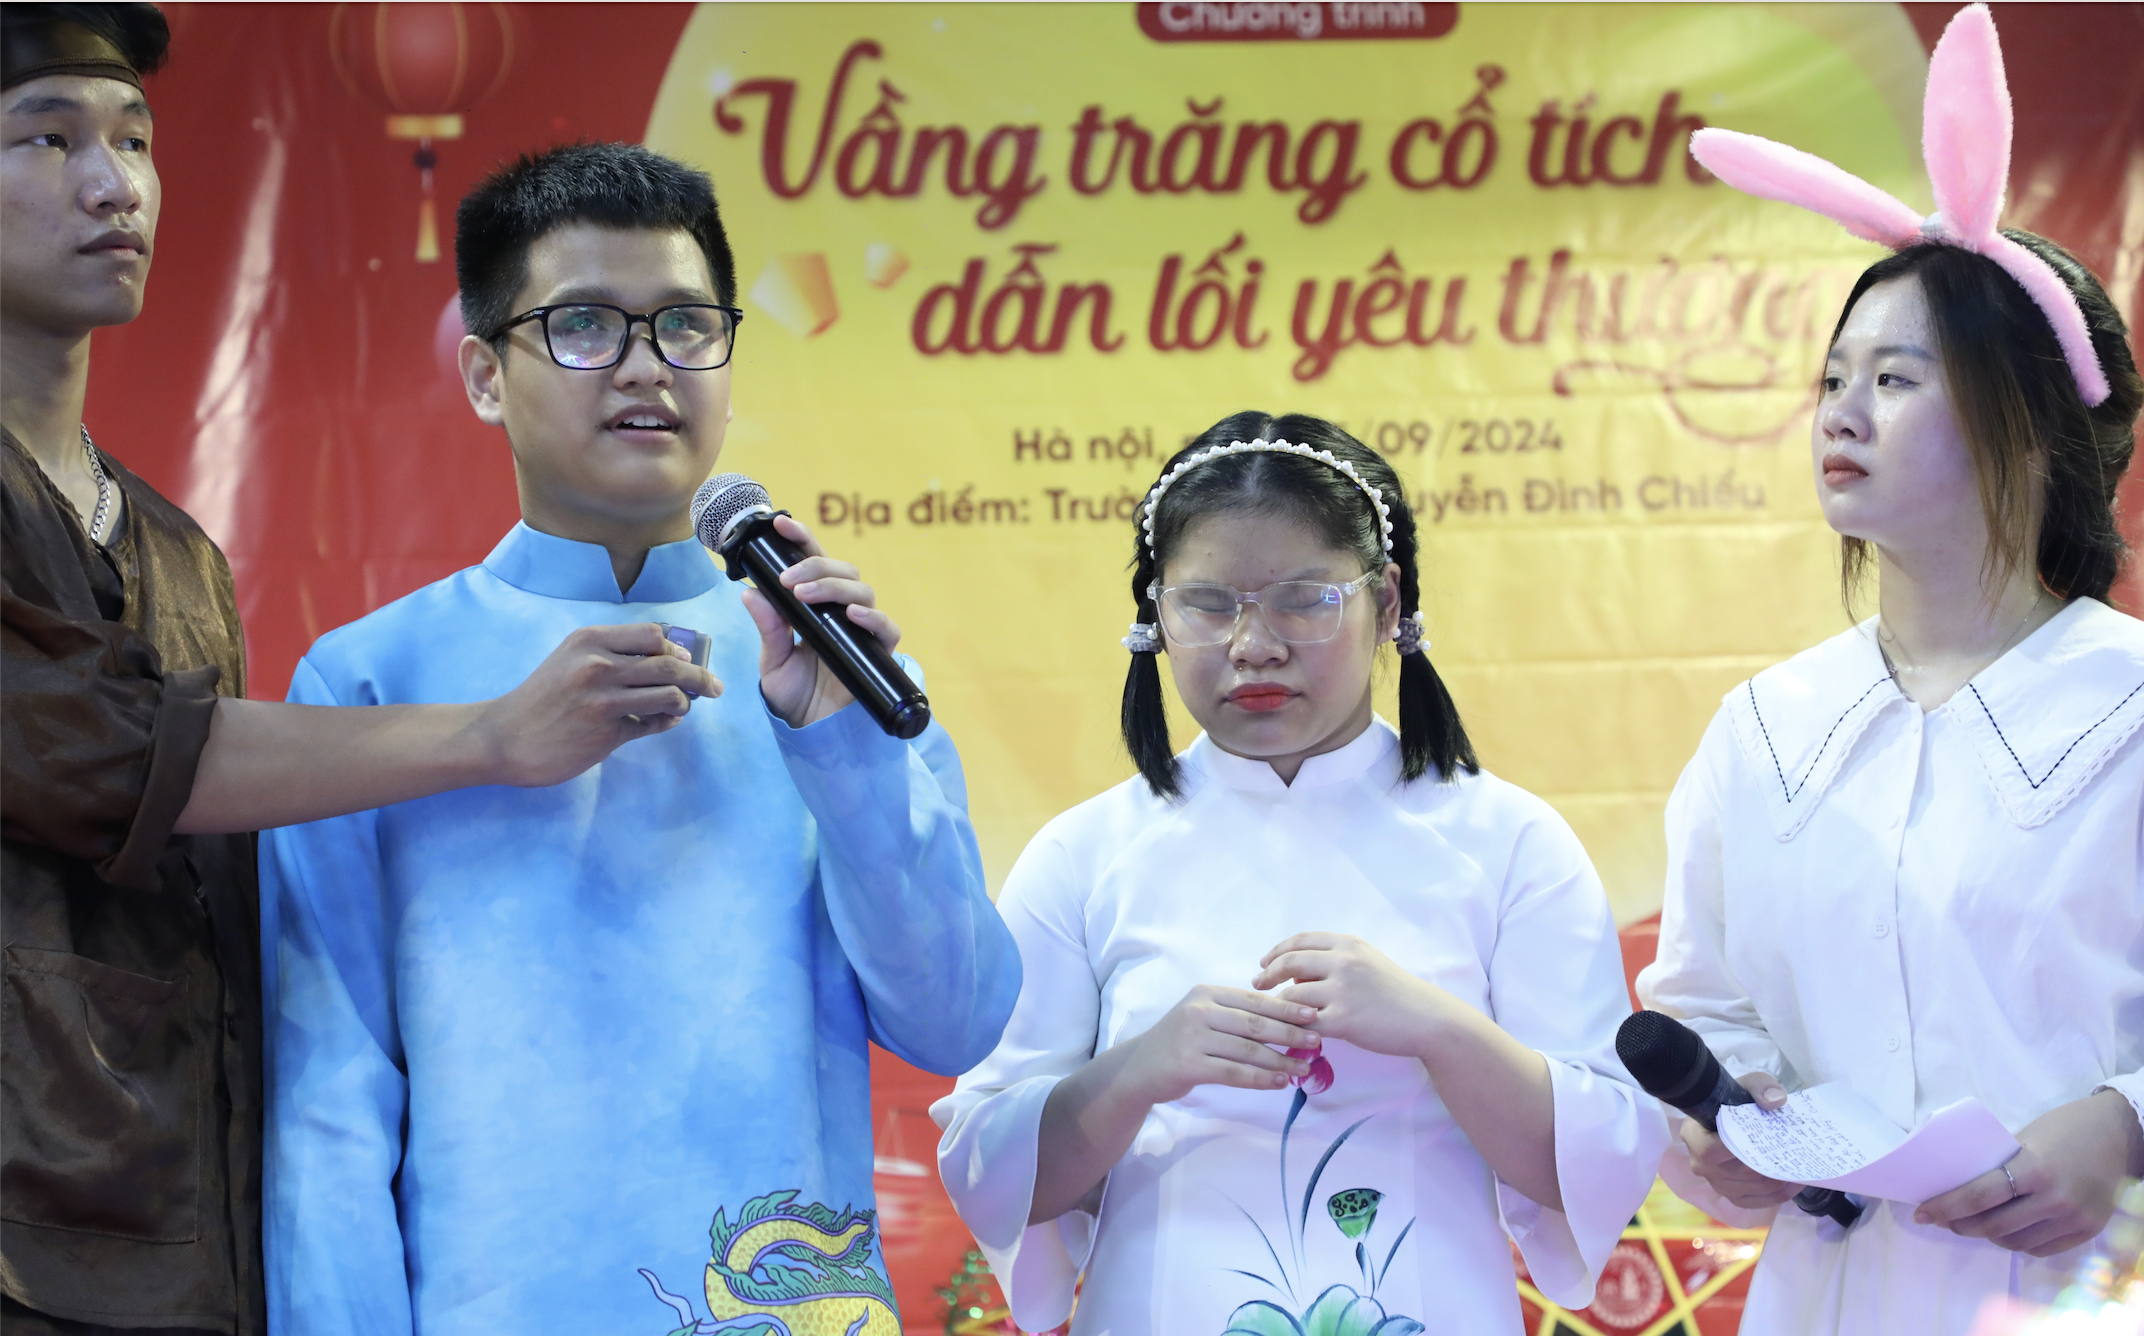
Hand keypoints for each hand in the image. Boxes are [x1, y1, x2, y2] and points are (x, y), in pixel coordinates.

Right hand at [479, 623, 721, 785]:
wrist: (504, 737)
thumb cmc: (541, 696)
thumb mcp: (571, 659)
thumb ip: (613, 653)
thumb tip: (670, 658)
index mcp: (591, 640)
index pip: (654, 635)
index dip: (676, 649)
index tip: (687, 660)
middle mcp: (600, 665)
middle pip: (671, 666)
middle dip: (701, 677)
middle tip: (715, 687)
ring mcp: (605, 701)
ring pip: (670, 696)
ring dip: (685, 703)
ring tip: (683, 707)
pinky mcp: (608, 734)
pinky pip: (652, 725)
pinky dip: (665, 723)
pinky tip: (663, 723)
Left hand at [738, 513, 901, 728]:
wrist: (812, 730)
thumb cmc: (794, 693)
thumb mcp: (773, 660)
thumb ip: (768, 628)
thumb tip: (749, 592)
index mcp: (815, 605)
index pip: (812, 562)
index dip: (801, 539)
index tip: (780, 525)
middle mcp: (841, 611)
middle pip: (842, 570)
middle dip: (816, 566)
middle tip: (789, 581)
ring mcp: (862, 630)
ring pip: (862, 591)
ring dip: (834, 587)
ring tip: (806, 595)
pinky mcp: (878, 653)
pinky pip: (886, 628)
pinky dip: (872, 618)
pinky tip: (852, 616)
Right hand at [1117, 985, 1320, 1105]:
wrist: (1140, 1067)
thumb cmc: (1180, 1041)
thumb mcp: (1203, 1016)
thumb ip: (1235, 1014)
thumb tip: (1286, 1019)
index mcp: (1206, 994)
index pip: (1254, 1000)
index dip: (1286, 1009)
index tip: (1313, 1015)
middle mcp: (1199, 1011)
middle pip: (1255, 1023)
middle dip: (1290, 1033)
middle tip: (1317, 1040)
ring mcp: (1193, 1038)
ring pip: (1248, 1050)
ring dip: (1280, 1060)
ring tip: (1304, 1067)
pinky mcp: (1190, 1065)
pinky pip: (1234, 1073)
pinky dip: (1261, 1079)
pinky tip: (1280, 1082)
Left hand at [1252, 932, 1458, 1058]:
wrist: (1426, 1018)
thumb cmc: (1396, 992)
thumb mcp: (1367, 963)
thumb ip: (1333, 962)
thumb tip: (1296, 974)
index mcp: (1348, 944)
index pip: (1301, 940)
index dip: (1277, 950)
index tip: (1264, 962)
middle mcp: (1344, 962)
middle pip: (1290, 962)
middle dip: (1268, 974)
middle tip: (1258, 984)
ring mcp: (1343, 991)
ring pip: (1293, 996)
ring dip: (1280, 1007)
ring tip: (1276, 1015)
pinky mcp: (1343, 1020)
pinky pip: (1305, 1023)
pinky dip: (1294, 1029)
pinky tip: (1291, 1033)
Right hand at [1679, 1072, 1799, 1209]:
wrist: (1732, 1115)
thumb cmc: (1735, 1100)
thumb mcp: (1749, 1083)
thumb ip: (1761, 1087)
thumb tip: (1775, 1102)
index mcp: (1693, 1137)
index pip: (1711, 1151)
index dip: (1740, 1148)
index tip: (1769, 1139)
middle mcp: (1700, 1165)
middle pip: (1741, 1172)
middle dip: (1771, 1164)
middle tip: (1796, 1154)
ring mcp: (1716, 1184)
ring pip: (1755, 1188)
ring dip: (1780, 1180)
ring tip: (1800, 1166)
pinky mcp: (1732, 1196)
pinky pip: (1758, 1202)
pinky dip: (1779, 1195)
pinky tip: (1794, 1182)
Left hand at [1916, 1089, 2143, 1255]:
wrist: (2116, 1133)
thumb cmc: (2062, 1128)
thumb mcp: (2025, 1138)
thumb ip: (1999, 1165)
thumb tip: (1956, 1185)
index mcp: (2036, 1168)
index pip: (1979, 1196)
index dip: (1946, 1207)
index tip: (1921, 1212)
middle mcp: (2056, 1199)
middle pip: (1993, 1225)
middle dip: (1960, 1225)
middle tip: (1942, 1219)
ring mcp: (2074, 1219)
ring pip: (2014, 1242)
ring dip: (1987, 1236)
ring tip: (1972, 1224)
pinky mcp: (2087, 1232)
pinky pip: (2040, 1249)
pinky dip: (2018, 1242)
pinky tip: (2006, 1231)